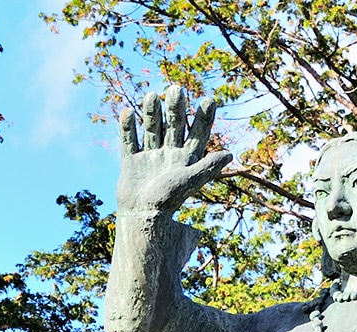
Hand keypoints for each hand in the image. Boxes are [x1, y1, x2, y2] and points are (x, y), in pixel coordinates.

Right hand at [116, 86, 231, 216]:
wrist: (141, 218)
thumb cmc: (167, 201)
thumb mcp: (190, 181)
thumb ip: (208, 167)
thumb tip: (230, 154)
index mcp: (186, 161)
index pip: (197, 134)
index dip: (204, 118)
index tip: (209, 100)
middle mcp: (169, 157)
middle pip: (173, 126)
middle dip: (175, 108)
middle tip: (176, 89)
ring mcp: (149, 158)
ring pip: (152, 130)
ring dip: (151, 113)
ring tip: (152, 95)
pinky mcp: (131, 164)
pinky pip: (129, 142)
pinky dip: (127, 129)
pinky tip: (127, 112)